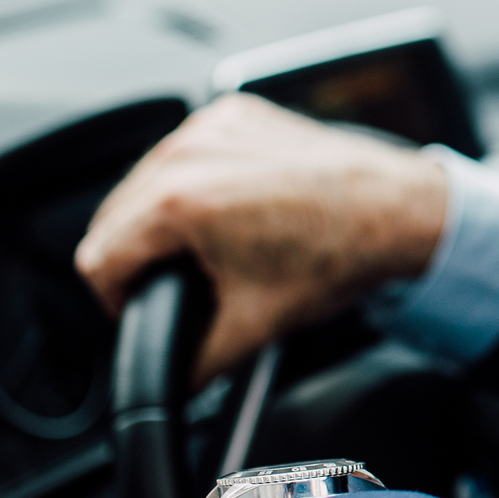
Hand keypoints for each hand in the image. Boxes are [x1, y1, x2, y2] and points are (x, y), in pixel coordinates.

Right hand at [76, 93, 448, 383]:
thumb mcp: (256, 323)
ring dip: (157, 217)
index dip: (117, 299)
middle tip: (176, 285)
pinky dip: (192, 179)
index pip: (100, 259)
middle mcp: (189, 152)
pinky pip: (185, 151)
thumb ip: (197, 364)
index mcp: (180, 201)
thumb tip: (172, 383)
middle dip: (137, 258)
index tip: (141, 310)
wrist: (398, 210)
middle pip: (114, 217)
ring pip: (143, 180)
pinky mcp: (236, 113)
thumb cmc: (340, 253)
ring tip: (203, 249)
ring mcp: (213, 126)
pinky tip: (225, 208)